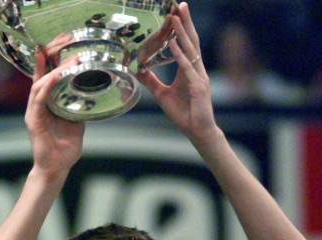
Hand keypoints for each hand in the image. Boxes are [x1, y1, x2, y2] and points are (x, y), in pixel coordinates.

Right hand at [25, 49, 84, 179]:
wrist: (56, 168)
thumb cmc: (65, 149)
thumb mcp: (77, 123)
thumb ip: (79, 108)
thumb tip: (92, 96)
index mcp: (48, 103)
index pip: (49, 74)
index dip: (54, 57)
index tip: (65, 41)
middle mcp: (39, 103)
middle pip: (43, 72)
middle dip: (53, 55)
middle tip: (68, 41)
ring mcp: (34, 111)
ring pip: (41, 82)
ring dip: (55, 69)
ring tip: (71, 60)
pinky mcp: (33, 120)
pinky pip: (39, 98)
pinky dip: (48, 85)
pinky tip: (57, 76)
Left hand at [137, 3, 218, 143]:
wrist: (198, 131)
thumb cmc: (184, 114)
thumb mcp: (162, 95)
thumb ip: (151, 81)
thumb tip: (137, 70)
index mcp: (189, 69)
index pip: (185, 43)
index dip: (181, 28)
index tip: (174, 12)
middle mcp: (196, 69)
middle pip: (191, 40)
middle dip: (185, 22)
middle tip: (180, 4)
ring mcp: (199, 77)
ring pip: (190, 50)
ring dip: (182, 33)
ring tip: (175, 17)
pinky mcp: (198, 87)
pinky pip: (187, 68)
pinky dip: (180, 55)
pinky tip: (174, 44)